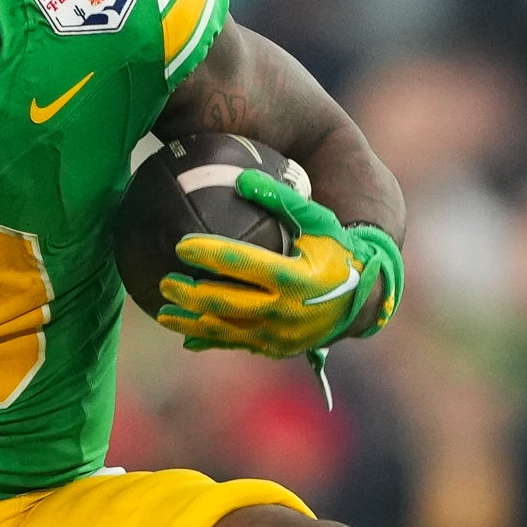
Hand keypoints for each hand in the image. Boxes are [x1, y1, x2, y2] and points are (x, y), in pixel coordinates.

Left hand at [159, 168, 399, 358]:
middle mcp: (284, 310)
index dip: (209, 254)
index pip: (242, 263)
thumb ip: (283, 199)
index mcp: (294, 277)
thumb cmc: (337, 251)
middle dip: (190, 293)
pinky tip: (186, 337)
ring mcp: (278, 334)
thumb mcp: (318, 221)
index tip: (181, 244)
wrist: (363, 299)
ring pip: (225, 330)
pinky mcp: (275, 348)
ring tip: (163, 312)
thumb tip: (243, 178)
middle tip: (165, 281)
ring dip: (191, 322)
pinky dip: (210, 340)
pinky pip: (236, 344)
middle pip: (225, 302)